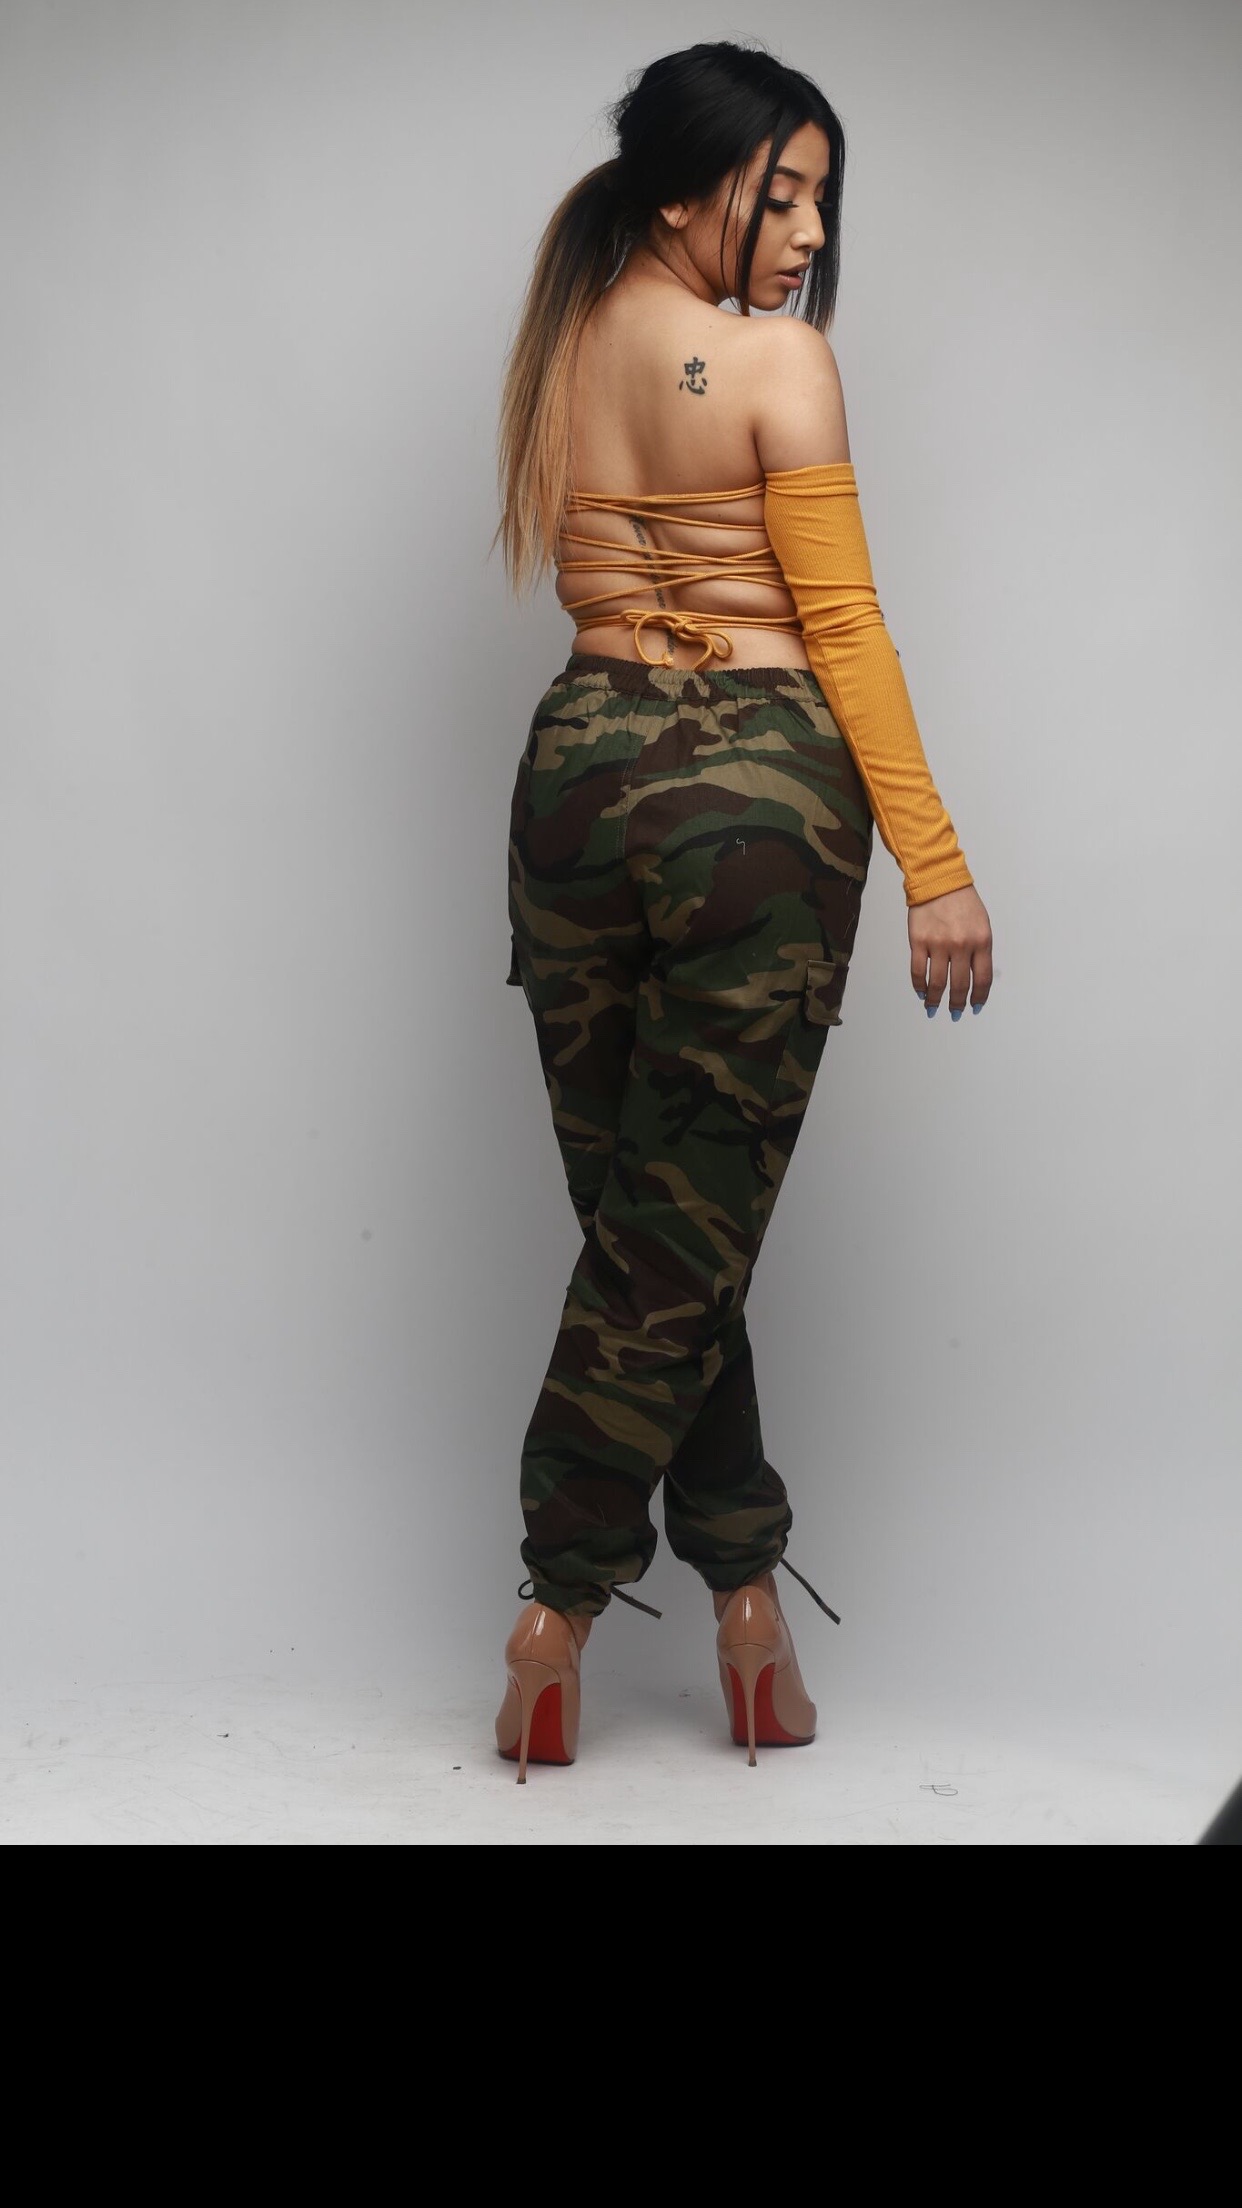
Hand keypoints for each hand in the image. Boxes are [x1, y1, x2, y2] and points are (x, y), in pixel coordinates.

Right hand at [908, 884, 991, 1018]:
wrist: (938, 881)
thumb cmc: (962, 902)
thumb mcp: (982, 924)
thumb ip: (980, 950)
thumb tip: (974, 979)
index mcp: (982, 941)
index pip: (982, 979)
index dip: (979, 997)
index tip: (975, 1006)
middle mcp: (961, 945)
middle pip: (959, 985)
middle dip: (957, 1003)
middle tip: (955, 1012)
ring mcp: (938, 944)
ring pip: (937, 983)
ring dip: (935, 1000)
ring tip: (933, 1007)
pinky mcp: (918, 941)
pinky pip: (918, 971)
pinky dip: (919, 986)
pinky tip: (921, 992)